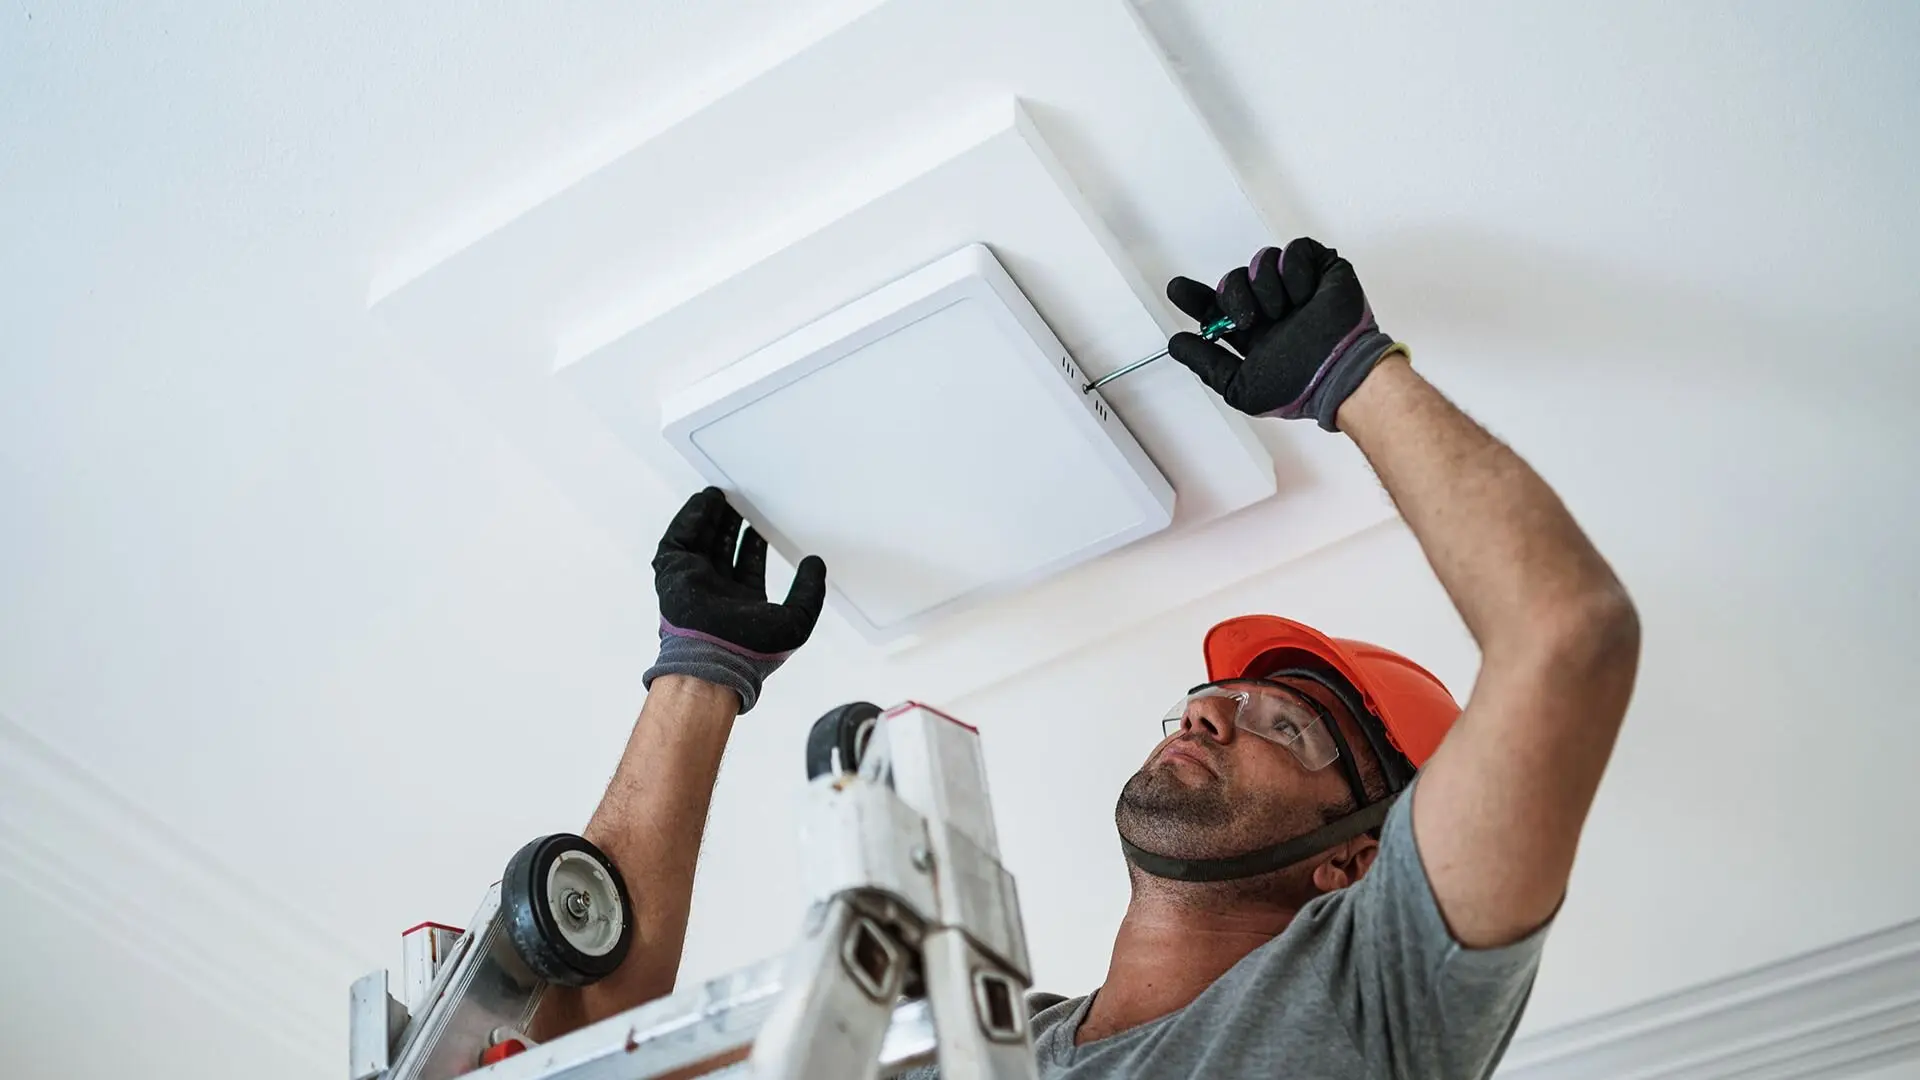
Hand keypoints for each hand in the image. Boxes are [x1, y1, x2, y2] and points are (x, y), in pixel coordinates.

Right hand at [642, 487, 827, 712]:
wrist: (715, 658)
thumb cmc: (752, 650)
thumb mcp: (796, 620)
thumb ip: (809, 592)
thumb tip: (815, 564)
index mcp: (742, 606)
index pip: (748, 568)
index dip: (754, 546)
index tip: (760, 526)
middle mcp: (716, 593)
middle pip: (722, 550)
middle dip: (730, 527)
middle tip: (740, 504)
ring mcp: (693, 582)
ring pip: (701, 542)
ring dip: (710, 518)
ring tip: (720, 496)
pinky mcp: (673, 573)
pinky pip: (679, 540)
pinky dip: (690, 519)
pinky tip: (704, 503)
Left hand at [1166, 237, 1403, 429]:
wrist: (1337, 372)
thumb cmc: (1298, 386)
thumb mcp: (1239, 386)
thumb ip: (1206, 364)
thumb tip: (1177, 344)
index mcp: (1253, 333)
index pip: (1217, 307)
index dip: (1195, 298)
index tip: (1178, 290)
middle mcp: (1271, 308)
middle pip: (1232, 280)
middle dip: (1232, 296)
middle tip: (1248, 319)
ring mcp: (1295, 287)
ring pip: (1260, 262)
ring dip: (1266, 288)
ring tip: (1285, 311)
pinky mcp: (1321, 269)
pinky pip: (1294, 251)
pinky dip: (1294, 272)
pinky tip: (1304, 296)